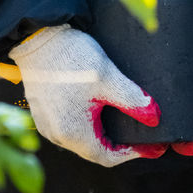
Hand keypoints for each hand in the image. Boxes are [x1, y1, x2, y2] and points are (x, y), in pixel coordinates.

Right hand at [10, 24, 165, 166]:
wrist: (38, 35)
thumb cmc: (71, 57)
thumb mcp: (108, 78)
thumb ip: (132, 100)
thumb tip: (154, 117)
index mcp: (73, 133)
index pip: (109, 157)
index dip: (133, 152)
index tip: (153, 144)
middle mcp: (57, 135)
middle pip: (95, 150)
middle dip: (120, 143)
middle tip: (143, 130)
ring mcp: (47, 124)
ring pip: (82, 138)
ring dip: (104, 131)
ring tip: (124, 117)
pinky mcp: (43, 111)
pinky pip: (70, 125)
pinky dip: (88, 122)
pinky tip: (100, 106)